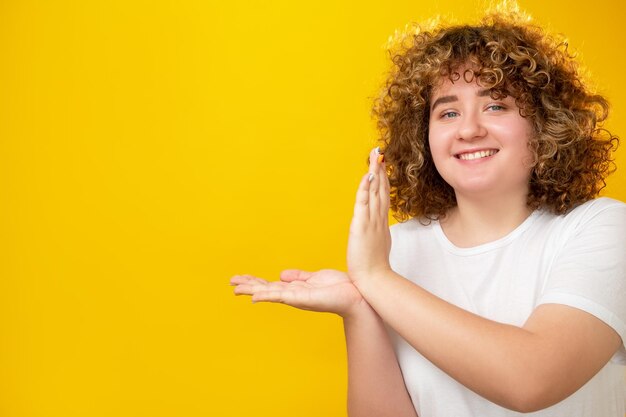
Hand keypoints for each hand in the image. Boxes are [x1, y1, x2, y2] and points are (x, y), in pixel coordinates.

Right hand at [230, 269, 364, 317]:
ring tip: (236, 289)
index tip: (239, 278)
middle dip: (248, 286)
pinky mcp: (302, 298)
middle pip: (265, 289)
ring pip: (269, 293)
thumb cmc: (339, 288)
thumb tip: (281, 275)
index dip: (254, 281)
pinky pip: (281, 296)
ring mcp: (296, 297)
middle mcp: (293, 295)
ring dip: (251, 290)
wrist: (357, 295)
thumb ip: (298, 277)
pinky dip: (266, 296)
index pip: (270, 285)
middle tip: (231, 283)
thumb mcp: (315, 278)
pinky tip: (254, 296)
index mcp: (295, 289)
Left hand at [347, 147, 391, 284]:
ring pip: (375, 191)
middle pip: (381, 189)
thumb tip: (374, 231)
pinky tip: (367, 176)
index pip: (383, 196)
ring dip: (375, 172)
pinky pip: (364, 202)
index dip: (383, 179)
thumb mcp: (377, 246)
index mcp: (381, 223)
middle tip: (379, 152)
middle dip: (380, 169)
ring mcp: (372, 221)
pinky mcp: (362, 225)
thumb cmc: (374, 267)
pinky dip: (366, 188)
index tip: (382, 165)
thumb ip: (375, 235)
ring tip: (375, 156)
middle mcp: (379, 218)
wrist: (375, 280)